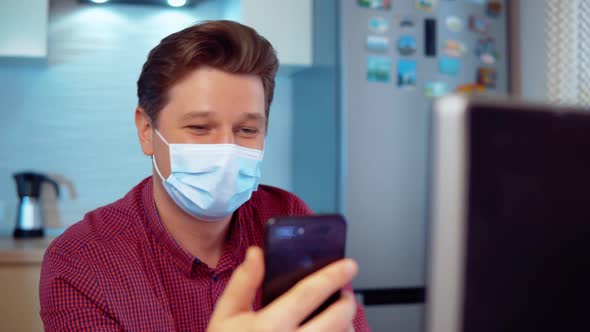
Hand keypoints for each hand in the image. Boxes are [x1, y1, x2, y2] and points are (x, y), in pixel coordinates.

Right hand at [207, 246, 357, 331]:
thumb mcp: (225, 316)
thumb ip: (242, 283)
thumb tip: (256, 254)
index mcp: (269, 327)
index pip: (309, 293)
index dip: (333, 276)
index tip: (348, 265)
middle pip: (337, 319)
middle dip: (347, 302)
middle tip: (345, 294)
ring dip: (347, 326)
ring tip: (339, 318)